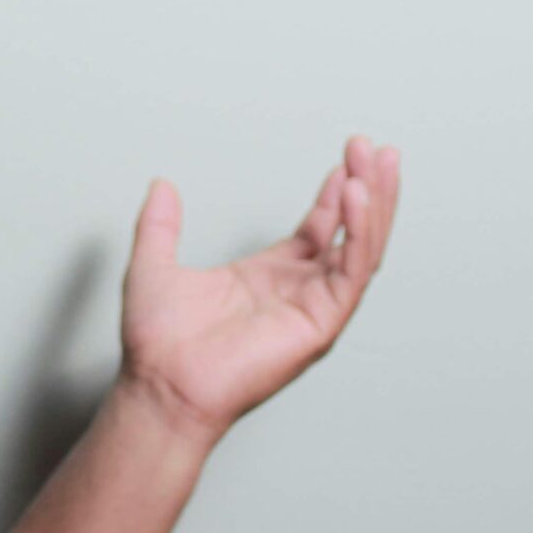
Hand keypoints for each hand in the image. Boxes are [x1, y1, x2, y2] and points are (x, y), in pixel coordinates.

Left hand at [115, 134, 401, 444]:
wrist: (159, 384)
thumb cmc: (157, 342)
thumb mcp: (155, 265)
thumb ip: (160, 225)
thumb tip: (160, 186)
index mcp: (269, 277)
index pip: (319, 229)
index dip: (335, 194)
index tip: (347, 157)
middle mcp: (298, 292)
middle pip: (350, 234)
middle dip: (366, 189)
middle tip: (375, 148)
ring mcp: (313, 308)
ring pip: (361, 249)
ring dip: (373, 203)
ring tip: (377, 160)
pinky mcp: (320, 323)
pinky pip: (351, 272)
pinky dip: (359, 233)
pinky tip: (356, 196)